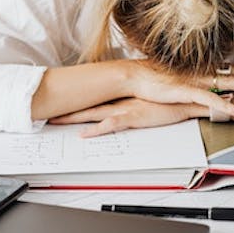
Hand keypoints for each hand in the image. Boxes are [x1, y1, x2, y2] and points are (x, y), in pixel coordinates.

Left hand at [48, 98, 209, 137]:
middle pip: (87, 105)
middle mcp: (120, 101)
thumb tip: (130, 105)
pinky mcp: (133, 117)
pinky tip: (83, 135)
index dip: (77, 102)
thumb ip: (138, 103)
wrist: (186, 97)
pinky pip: (110, 125)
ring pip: (92, 114)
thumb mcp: (150, 101)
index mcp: (123, 97)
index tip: (60, 103)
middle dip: (67, 110)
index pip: (95, 99)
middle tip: (47, 112)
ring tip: (55, 122)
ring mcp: (125, 108)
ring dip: (73, 118)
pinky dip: (96, 131)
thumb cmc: (171, 99)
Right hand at [124, 60, 233, 118]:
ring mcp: (197, 81)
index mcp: (203, 69)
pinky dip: (227, 106)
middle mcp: (204, 72)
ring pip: (231, 82)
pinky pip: (211, 100)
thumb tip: (211, 88)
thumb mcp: (181, 79)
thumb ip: (197, 83)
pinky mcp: (187, 91)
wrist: (133, 76)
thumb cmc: (154, 79)